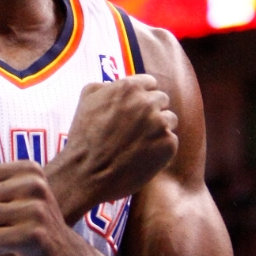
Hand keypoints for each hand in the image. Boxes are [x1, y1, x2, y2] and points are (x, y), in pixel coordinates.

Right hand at [52, 74, 177, 210]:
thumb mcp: (86, 100)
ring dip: (158, 129)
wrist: (87, 172)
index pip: (149, 83)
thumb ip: (104, 85)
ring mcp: (160, 123)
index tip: (136, 108)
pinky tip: (142, 155)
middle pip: (162, 99)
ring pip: (170, 119)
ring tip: (139, 142)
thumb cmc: (84, 137)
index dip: (142, 95)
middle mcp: (147, 102)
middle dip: (151, 111)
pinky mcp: (168, 144)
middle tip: (136, 128)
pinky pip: (171, 140)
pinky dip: (160, 148)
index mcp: (128, 88)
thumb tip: (115, 84)